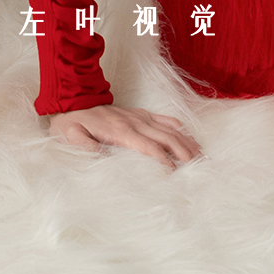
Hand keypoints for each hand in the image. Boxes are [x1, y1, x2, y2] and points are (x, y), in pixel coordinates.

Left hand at [46, 103, 201, 167]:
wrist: (72, 98)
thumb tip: (103, 161)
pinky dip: (180, 128)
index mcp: (121, 131)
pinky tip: (190, 138)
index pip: (149, 147)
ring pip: (169, 128)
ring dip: (186, 142)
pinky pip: (164, 118)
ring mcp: (139, 116)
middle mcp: (134, 122)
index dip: (163, 161)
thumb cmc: (72, 123)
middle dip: (184, 153)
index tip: (175, 175)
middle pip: (166, 138)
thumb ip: (85, 147)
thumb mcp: (72, 136)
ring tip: (201, 157)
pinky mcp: (140, 113)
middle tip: (199, 169)